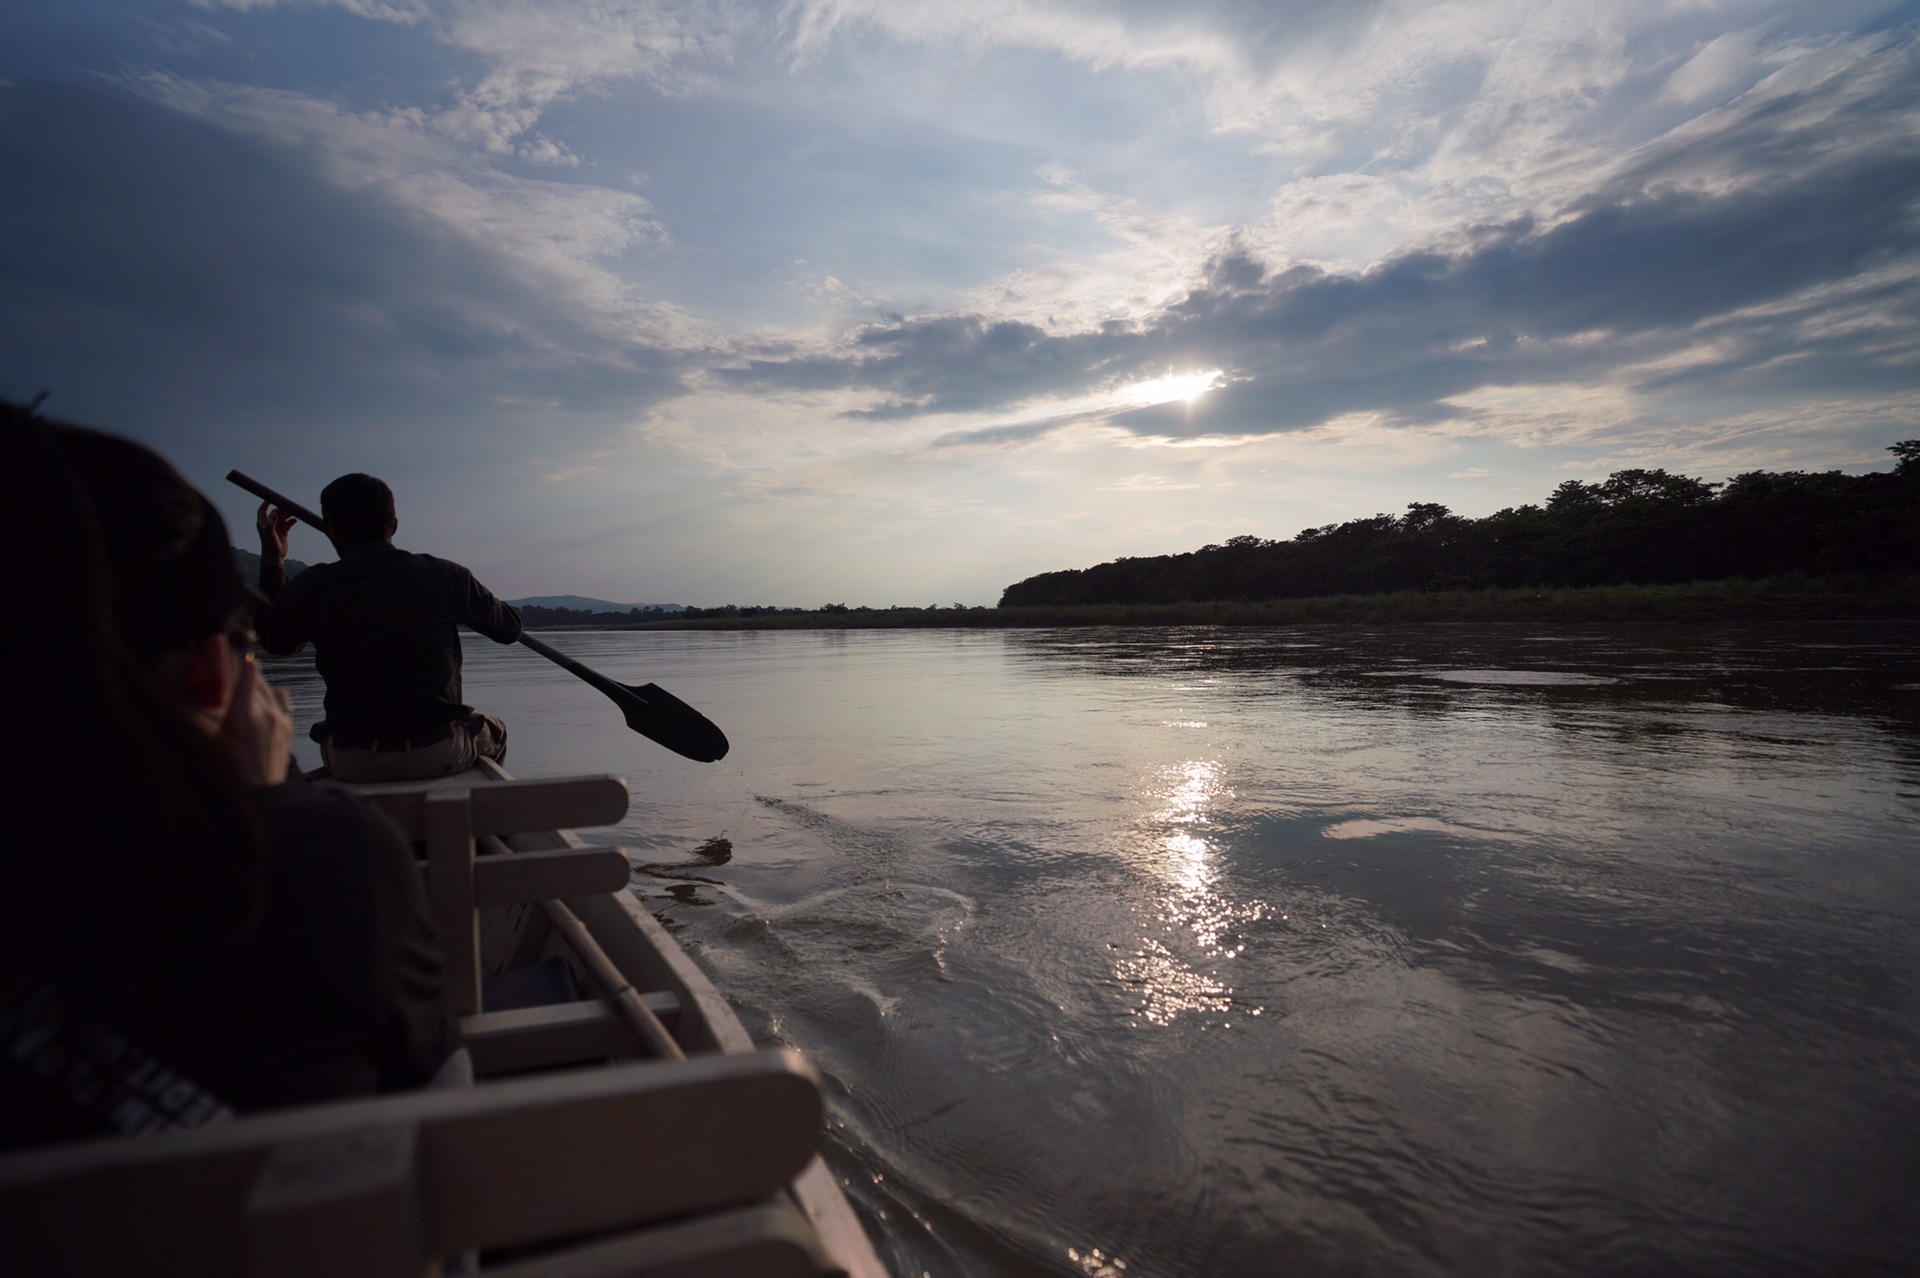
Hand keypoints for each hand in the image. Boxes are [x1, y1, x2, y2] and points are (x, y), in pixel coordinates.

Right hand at [219, 655, 293, 785]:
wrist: (259, 794)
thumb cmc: (229, 773)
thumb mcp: (210, 741)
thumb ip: (209, 714)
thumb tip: (205, 691)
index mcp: (243, 714)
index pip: (249, 670)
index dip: (239, 660)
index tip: (229, 654)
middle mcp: (265, 712)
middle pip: (258, 677)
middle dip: (244, 673)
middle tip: (230, 674)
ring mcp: (280, 719)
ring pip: (270, 687)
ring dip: (258, 685)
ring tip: (243, 692)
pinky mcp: (288, 726)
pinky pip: (282, 698)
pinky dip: (272, 696)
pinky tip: (262, 703)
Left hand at [256, 501, 295, 561]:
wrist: (275, 557)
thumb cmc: (269, 546)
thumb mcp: (269, 533)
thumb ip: (271, 522)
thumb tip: (275, 512)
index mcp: (263, 523)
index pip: (263, 510)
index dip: (266, 503)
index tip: (271, 497)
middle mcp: (270, 524)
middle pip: (276, 512)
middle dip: (282, 508)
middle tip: (289, 506)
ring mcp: (277, 527)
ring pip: (283, 517)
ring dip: (289, 514)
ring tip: (294, 513)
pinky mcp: (284, 531)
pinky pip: (289, 523)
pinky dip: (292, 521)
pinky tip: (296, 521)